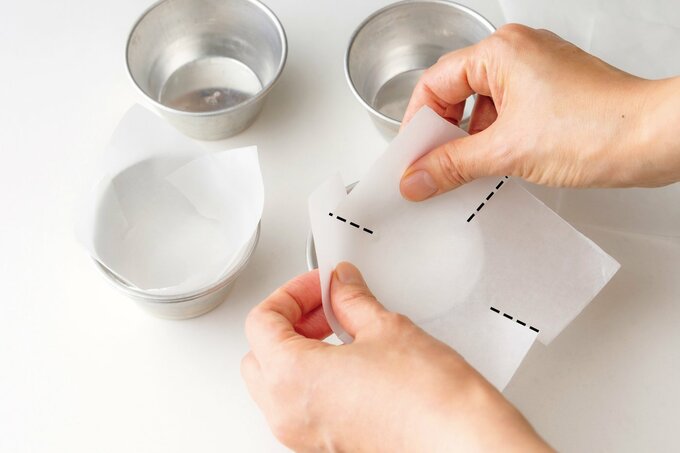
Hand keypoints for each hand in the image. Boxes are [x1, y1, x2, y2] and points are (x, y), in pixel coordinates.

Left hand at [242, 262, 549, 451]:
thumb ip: (350, 300)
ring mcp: (304, 435)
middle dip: (290, 321)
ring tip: (341, 329)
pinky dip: (312, 376)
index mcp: (292, 378)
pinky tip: (349, 359)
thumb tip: (340, 285)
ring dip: (298, 348)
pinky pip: (299, 404)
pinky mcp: (325, 444)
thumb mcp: (385, 328)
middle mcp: (288, 413)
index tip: (319, 285)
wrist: (460, 443)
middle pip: (260, 352)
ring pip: (276, 382)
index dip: (291, 293)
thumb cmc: (428, 400)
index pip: (262, 321)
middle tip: (326, 304)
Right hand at [399, 24, 679, 200]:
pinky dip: (494, 139)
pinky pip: (507, 114)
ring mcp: (537, 73)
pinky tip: (494, 165)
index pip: (434, 84)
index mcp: (500, 52)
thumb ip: (451, 165)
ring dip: (469, 140)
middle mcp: (518, 54)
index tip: (411, 156)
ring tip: (465, 171)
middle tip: (433, 167)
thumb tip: (416, 178)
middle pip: (456, 93)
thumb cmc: (599, 126)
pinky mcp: (552, 94)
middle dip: (443, 134)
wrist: (657, 138)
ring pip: (482, 106)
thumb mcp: (506, 151)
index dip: (417, 123)